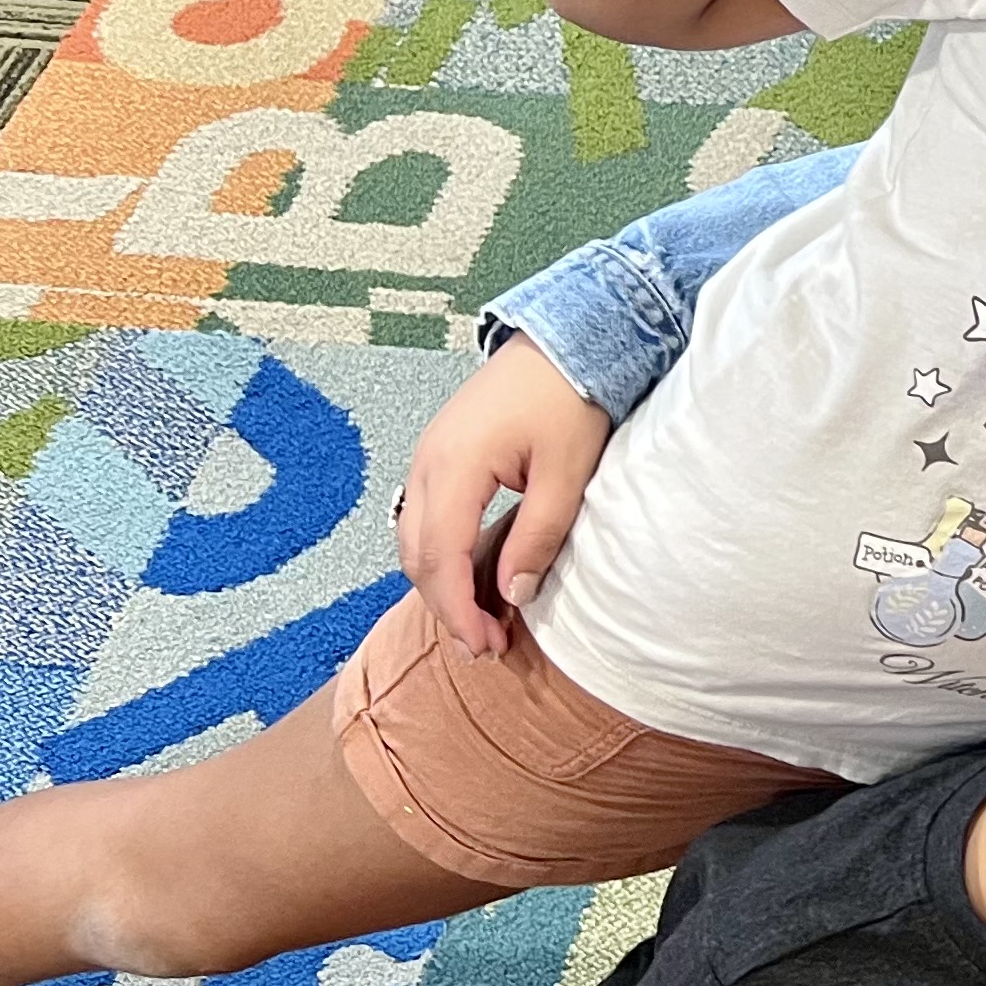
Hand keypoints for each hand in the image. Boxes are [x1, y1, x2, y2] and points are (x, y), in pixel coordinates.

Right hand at [396, 336, 607, 657]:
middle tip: (486, 645)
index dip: (458, 611)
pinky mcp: (440, 453)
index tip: (487, 647)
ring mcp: (427, 455)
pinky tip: (472, 574)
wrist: (566, 338)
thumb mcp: (568, 473)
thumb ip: (538, 535)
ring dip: (440, 583)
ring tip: (481, 619)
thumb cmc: (572, 396)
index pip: (440, 559)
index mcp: (454, 466)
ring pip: (414, 539)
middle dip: (445, 607)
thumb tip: (512, 595)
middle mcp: (426, 462)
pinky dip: (440, 554)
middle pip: (416, 556)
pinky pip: (423, 517)